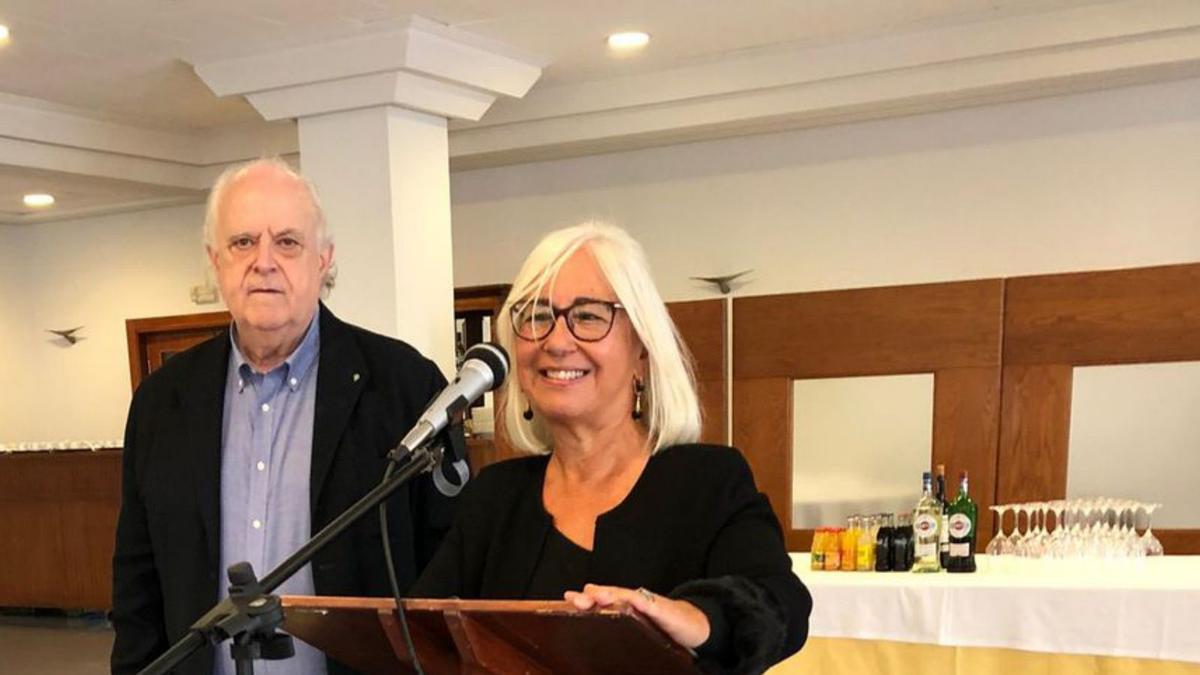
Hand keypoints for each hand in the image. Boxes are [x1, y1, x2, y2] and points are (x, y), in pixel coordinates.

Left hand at [564, 583, 709, 648]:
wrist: (694, 623)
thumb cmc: (663, 628)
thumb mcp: (637, 629)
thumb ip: (619, 629)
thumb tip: (596, 644)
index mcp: (626, 608)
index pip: (603, 600)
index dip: (586, 598)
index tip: (568, 597)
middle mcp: (635, 602)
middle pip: (610, 595)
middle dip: (592, 596)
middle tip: (575, 598)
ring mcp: (649, 604)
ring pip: (627, 596)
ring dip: (611, 593)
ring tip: (596, 594)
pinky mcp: (664, 610)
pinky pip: (651, 604)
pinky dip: (641, 601)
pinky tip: (631, 600)